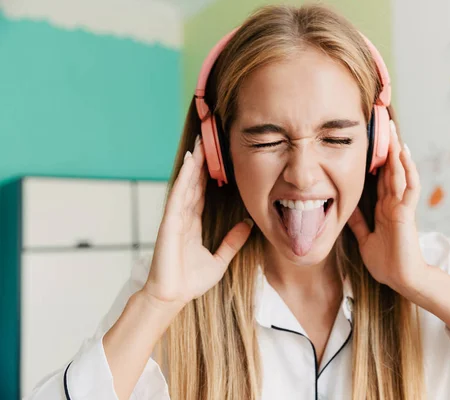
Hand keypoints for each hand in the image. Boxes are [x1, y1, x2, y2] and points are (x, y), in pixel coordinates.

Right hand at [142, 136, 253, 309]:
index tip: (215, 158)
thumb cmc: (190, 282)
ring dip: (193, 164)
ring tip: (201, 144)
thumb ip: (232, 242)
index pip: (201, 193)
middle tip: (208, 140)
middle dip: (200, 162)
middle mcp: (183, 217)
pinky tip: (189, 162)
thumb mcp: (219, 260)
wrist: (173, 297)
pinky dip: (184, 178)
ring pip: (186, 184)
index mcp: (192, 224)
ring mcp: (175, 218)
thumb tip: (247, 225)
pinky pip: (178, 195)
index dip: (206, 175)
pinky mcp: (169, 223)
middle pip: (193, 183)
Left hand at [347, 120, 425, 296]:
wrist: (401, 279)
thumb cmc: (386, 262)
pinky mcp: (407, 212)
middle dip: (386, 148)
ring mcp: (401, 206)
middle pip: (390, 170)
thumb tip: (346, 208)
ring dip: (396, 152)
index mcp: (384, 207)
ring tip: (393, 131)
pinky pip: (409, 187)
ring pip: (400, 173)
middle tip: (383, 125)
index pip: (380, 178)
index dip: (376, 160)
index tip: (370, 142)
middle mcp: (393, 202)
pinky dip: (407, 170)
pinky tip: (403, 154)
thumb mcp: (364, 238)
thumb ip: (358, 222)